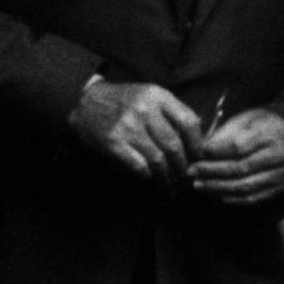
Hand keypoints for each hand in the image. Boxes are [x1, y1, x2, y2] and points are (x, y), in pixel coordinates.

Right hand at [69, 79, 203, 185]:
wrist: (84, 102)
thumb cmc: (122, 102)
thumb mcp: (149, 96)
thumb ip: (171, 113)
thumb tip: (197, 139)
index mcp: (157, 96)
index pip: (189, 122)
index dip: (197, 144)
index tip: (198, 158)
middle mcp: (145, 110)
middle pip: (174, 145)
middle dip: (183, 167)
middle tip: (186, 179)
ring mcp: (128, 126)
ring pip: (158, 159)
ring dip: (167, 177)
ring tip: (171, 186)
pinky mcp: (114, 143)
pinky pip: (139, 166)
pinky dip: (148, 176)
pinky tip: (152, 180)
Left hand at [185, 109, 283, 205]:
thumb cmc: (260, 127)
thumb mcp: (246, 119)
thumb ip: (226, 132)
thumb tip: (203, 150)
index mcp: (271, 134)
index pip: (240, 146)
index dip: (217, 151)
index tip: (200, 152)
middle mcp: (280, 156)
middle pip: (241, 168)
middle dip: (212, 171)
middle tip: (192, 171)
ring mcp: (281, 175)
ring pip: (245, 186)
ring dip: (218, 187)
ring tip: (198, 184)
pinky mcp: (279, 189)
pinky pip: (252, 198)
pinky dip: (231, 198)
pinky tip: (214, 193)